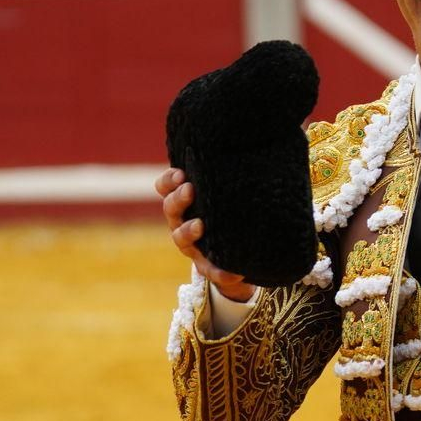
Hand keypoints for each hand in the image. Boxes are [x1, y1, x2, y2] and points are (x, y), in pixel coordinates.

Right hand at [155, 168, 255, 301]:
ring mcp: (192, 246)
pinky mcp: (207, 267)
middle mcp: (181, 223)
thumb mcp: (228, 194)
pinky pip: (211, 271)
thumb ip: (231, 176)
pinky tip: (234, 273)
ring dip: (188, 231)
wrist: (240, 251)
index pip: (166, 188)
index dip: (168, 180)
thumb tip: (254, 148)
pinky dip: (220, 272)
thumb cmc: (231, 212)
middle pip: (171, 209)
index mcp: (184, 203)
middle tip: (189, 189)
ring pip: (181, 238)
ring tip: (200, 225)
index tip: (180, 173)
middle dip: (178, 199)